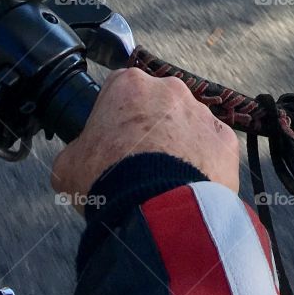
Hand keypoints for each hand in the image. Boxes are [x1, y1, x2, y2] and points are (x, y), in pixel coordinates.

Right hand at [51, 67, 239, 210]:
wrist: (153, 208)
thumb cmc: (107, 180)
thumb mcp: (67, 166)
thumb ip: (76, 152)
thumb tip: (77, 160)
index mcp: (129, 86)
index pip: (119, 91)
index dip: (114, 118)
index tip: (112, 142)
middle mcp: (169, 89)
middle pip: (158, 105)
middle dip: (150, 128)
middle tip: (139, 162)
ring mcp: (202, 113)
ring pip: (188, 125)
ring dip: (179, 145)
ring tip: (165, 179)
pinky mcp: (225, 140)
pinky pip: (213, 148)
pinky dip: (204, 162)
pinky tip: (188, 185)